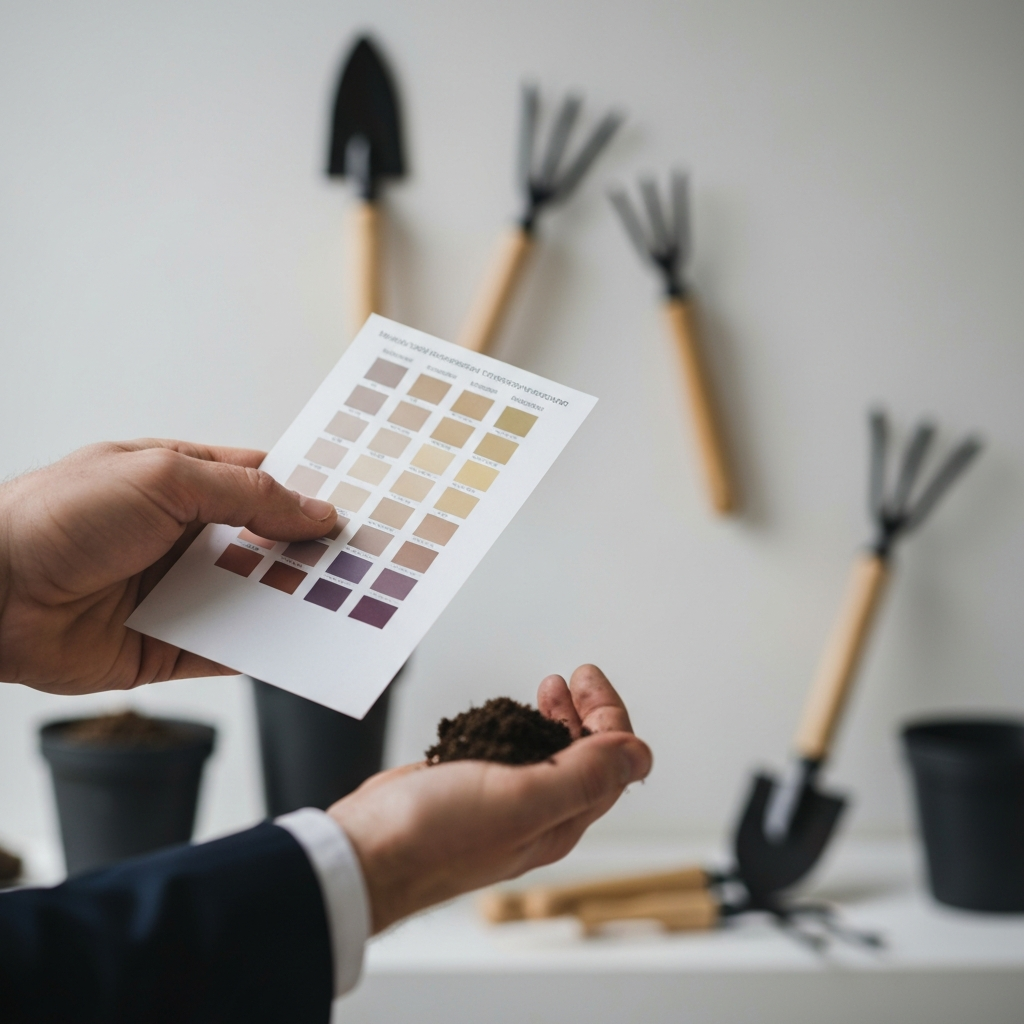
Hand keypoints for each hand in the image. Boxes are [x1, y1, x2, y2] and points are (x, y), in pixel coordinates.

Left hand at [0, 440, 336, 694]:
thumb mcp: (164, 480)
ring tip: (356, 603)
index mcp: (181, 483)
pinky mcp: (169, 645)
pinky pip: (232, 649)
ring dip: (298, 601)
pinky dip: (269, 649)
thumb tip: (316, 511)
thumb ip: (246, 495)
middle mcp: (184, 537)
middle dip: (312, 551)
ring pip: (257, 598)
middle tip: (371, 558)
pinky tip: (309, 646)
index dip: (308, 491)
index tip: (359, 503)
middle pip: (266, 544)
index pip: (261, 482)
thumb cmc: (60, 516)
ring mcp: (178, 592)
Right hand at [329, 665, 652, 932]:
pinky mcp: (469, 788)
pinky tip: (505, 711)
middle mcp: (537, 813)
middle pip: (585, 755)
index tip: (588, 677)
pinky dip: (517, 724)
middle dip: (587, 711)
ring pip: (548, 752)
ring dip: (556, 716)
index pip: (611, 763)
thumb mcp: (522, 800)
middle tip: (575, 676)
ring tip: (549, 688)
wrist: (366, 852)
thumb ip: (584, 776)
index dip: (610, 715)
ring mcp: (502, 801)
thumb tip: (639, 755)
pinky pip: (509, 752)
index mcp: (560, 819)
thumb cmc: (437, 835)